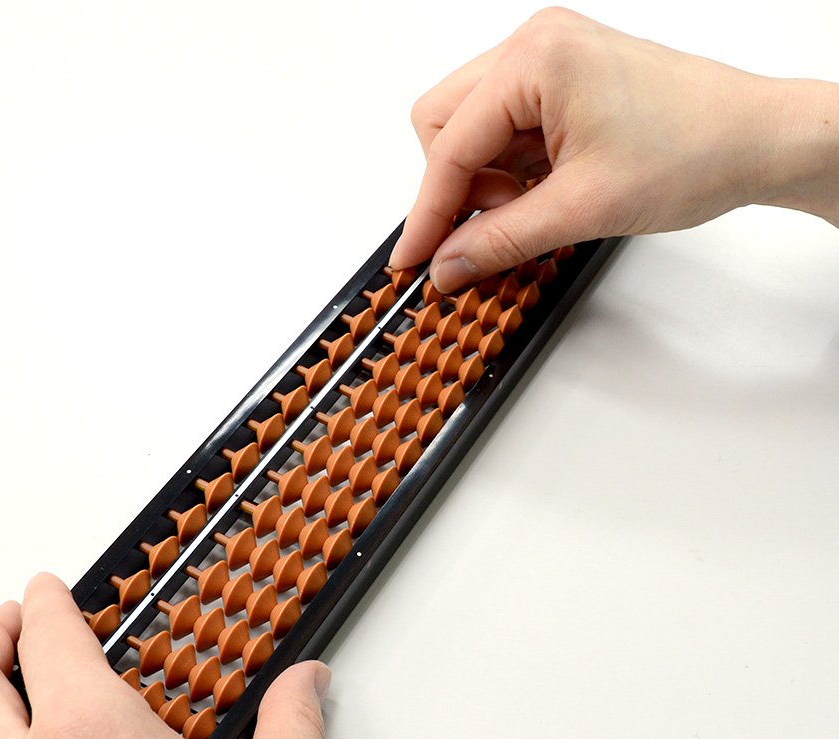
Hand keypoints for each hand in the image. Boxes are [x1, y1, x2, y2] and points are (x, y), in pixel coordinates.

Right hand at [390, 7, 838, 290]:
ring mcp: (548, 58)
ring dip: (484, 180)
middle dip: (458, 185)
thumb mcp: (581, 210)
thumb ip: (499, 241)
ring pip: (469, 126)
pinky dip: (508, 169)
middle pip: (443, 123)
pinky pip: (502, 127)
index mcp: (536, 59)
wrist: (756, 140)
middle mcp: (534, 45)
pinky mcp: (561, 79)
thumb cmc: (692, 152)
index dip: (427, 213)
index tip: (411, 261)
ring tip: (532, 206)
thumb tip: (445, 266)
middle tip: (495, 225)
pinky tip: (542, 191)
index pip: (450, 145)